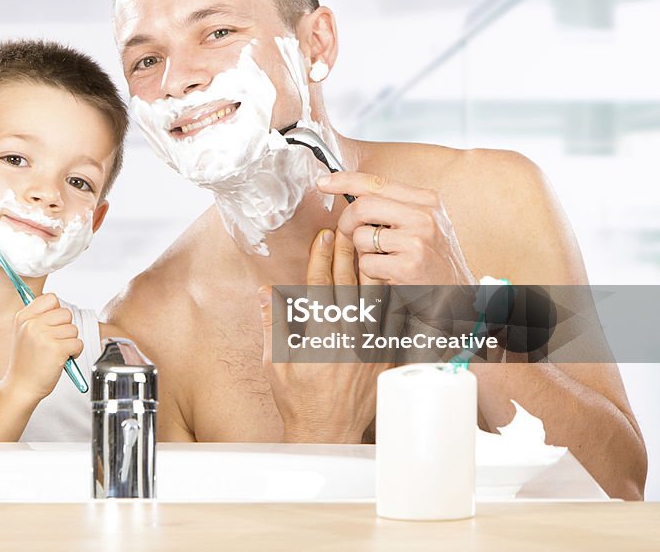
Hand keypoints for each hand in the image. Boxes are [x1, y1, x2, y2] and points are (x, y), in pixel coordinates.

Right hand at [3, 293, 83, 400]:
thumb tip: (57, 304)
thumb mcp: (23, 333)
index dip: (57, 311)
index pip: (51, 298)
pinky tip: (62, 359)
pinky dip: (75, 352)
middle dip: (66, 328)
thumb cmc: (26, 362)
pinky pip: (78, 343)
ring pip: (73, 329)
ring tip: (57, 352)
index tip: (53, 324)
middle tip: (55, 342)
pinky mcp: (56, 350)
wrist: (22, 386)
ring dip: (70, 342)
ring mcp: (44, 336)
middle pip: (66, 313)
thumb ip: (38, 317)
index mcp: (24, 317)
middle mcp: (32, 324)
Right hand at [260, 229, 391, 442]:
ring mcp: (370, 346)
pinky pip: (393, 320)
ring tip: (369, 246)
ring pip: (375, 298)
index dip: (320, 258)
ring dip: (370, 269)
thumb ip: (272, 323)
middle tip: (345, 230)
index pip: (320, 285)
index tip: (322, 238)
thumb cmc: (298, 398)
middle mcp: (348, 337)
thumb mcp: (275, 361)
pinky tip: (392, 280)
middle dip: (346, 253)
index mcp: (319, 334)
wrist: (328, 430)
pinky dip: (392, 298)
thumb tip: (266, 292)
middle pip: (348, 284)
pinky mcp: (385, 356)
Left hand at [318, 172, 474, 285]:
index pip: (377, 182)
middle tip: (349, 233)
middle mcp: (424, 217)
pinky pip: (367, 263)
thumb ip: (394, 207)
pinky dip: (371, 271)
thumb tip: (354, 195)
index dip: (345, 180)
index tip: (324, 182)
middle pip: (363, 206)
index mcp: (427, 201)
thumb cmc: (434, 260)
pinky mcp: (407, 266)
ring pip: (361, 237)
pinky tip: (389, 274)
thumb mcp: (422, 224)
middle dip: (347, 221)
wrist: (457, 295)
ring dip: (363, 252)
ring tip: (384, 258)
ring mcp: (416, 241)